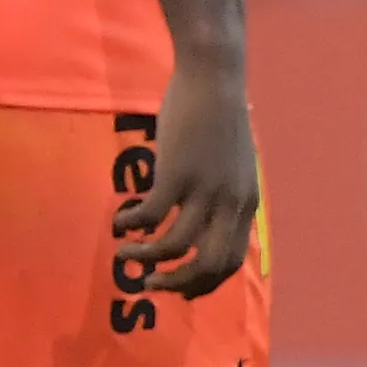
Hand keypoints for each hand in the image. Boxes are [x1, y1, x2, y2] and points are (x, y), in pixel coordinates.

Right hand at [114, 57, 260, 296]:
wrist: (214, 77)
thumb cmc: (220, 117)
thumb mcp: (235, 164)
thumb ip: (225, 194)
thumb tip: (205, 224)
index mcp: (246, 201)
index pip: (231, 260)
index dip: (204, 282)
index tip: (181, 290)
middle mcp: (230, 201)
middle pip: (209, 265)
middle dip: (178, 284)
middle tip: (151, 283)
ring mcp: (205, 189)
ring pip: (174, 247)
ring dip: (145, 258)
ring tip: (125, 253)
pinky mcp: (177, 174)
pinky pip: (150, 217)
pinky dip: (131, 225)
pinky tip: (121, 220)